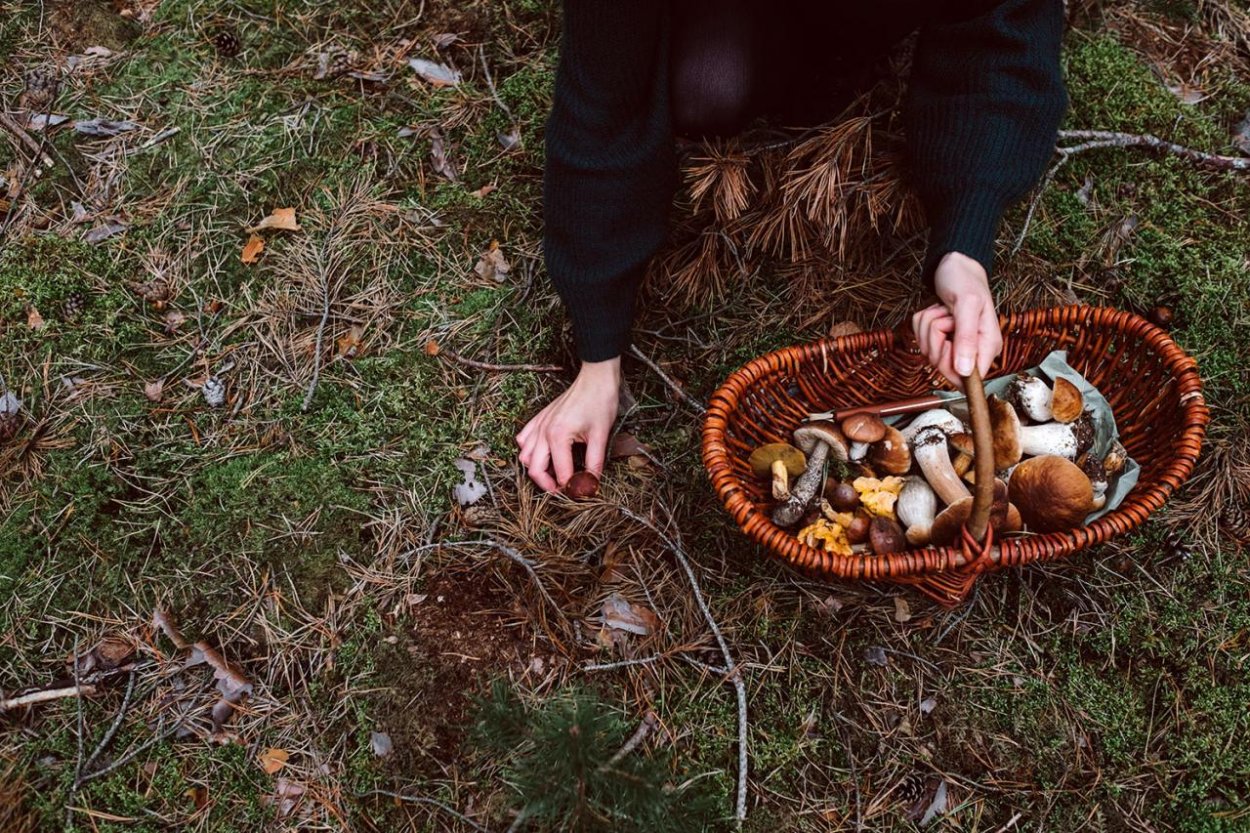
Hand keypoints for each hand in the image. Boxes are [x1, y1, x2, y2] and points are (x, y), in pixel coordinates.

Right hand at [516, 358, 620, 492]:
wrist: (595, 378)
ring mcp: (538, 424)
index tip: (581, 493)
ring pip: (525, 456)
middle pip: (534, 469)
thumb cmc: (599, 401)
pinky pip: (524, 439)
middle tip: (563, 490)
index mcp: (558, 436)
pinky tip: (542, 454)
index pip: (561, 473)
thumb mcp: (601, 435)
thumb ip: (595, 463)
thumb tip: (592, 483)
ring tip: (553, 475)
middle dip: (547, 485)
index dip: (571, 488)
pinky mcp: (539, 418)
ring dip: (536, 469)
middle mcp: (543, 431)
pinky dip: (529, 450)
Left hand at [912, 252, 1002, 387]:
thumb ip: (967, 338)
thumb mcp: (967, 305)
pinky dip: (922, 324)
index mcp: (988, 345)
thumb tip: (965, 371)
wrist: (955, 266)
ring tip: (943, 311)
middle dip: (936, 340)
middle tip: (946, 318)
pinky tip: (936, 312)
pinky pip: (921, 341)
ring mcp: (955, 345)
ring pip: (929, 352)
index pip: (970, 378)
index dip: (951, 366)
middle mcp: (973, 350)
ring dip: (928, 328)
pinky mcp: (940, 339)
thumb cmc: (965, 280)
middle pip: (944, 368)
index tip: (948, 342)